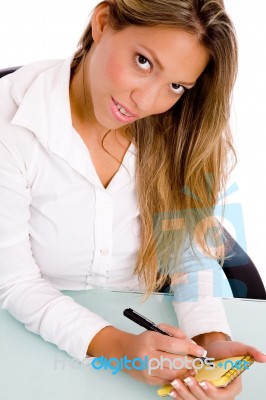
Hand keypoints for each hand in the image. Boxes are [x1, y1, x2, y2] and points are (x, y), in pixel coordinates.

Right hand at [87, 324, 207, 384]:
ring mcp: (147, 370)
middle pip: (176, 361)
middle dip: (191, 362)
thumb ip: (177, 334)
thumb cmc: (145, 339)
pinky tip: (182, 373)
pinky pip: (168, 380)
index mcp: (151, 339)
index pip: (175, 345)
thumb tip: (192, 345)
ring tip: (192, 367)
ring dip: (186, 371)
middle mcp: (148, 355)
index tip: (201, 351)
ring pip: (173, 374)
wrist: (125, 352)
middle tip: (198, 360)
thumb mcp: (159, 329)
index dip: (190, 348)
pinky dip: (177, 377)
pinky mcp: (149, 380)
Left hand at [168, 339, 265, 398]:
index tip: (204, 381)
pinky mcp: (196, 394)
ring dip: (186, 395)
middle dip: (196, 392)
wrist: (209, 347)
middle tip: (187, 379)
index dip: (213, 392)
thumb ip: (250, 351)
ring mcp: (207, 396)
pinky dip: (180, 396)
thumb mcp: (237, 347)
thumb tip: (264, 357)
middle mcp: (220, 395)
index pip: (223, 397)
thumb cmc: (223, 349)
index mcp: (232, 388)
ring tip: (176, 384)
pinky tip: (172, 390)